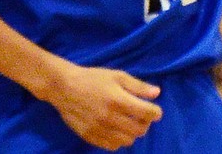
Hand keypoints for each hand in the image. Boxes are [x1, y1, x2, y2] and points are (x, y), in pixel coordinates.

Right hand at [41, 63, 162, 149]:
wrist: (64, 88)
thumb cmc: (93, 78)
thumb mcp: (118, 76)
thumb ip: (138, 86)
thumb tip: (157, 93)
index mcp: (118, 100)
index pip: (146, 113)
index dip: (155, 113)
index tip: (155, 111)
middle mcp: (109, 117)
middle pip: (139, 130)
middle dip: (145, 124)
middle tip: (142, 116)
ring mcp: (98, 129)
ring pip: (126, 141)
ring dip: (132, 133)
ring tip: (130, 123)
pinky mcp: (89, 137)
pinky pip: (111, 146)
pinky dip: (119, 140)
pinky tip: (117, 130)